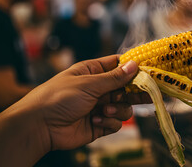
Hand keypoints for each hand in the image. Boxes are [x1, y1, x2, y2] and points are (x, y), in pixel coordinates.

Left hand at [22, 55, 149, 151]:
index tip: (150, 70)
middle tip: (151, 93)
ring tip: (104, 110)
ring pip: (124, 107)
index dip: (134, 67)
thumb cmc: (59, 97)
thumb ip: (114, 77)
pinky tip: (96, 121)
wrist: (39, 126)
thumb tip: (135, 64)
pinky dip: (109, 122)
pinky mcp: (100, 124)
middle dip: (135, 91)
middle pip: (126, 87)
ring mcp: (100, 107)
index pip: (119, 65)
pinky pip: (116, 122)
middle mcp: (99, 88)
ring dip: (118, 110)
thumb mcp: (88, 84)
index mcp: (93, 72)